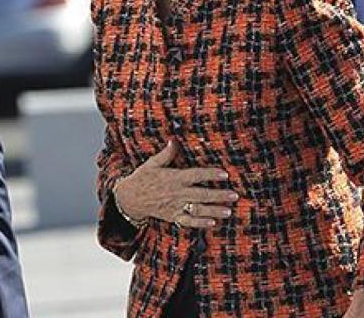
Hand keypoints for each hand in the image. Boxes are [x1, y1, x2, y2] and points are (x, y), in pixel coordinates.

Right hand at [113, 140, 237, 227]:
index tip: (224, 174)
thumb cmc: (142, 178)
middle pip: (201, 194)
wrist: (129, 198)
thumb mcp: (152, 164)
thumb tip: (174, 140)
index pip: (195, 175)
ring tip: (228, 211)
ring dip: (214, 210)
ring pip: (198, 209)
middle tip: (234, 195)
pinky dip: (200, 223)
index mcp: (173, 178)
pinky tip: (212, 223)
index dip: (210, 174)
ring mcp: (175, 206)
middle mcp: (176, 193)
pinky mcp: (172, 216)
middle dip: (219, 195)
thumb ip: (166, 154)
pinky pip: (188, 221)